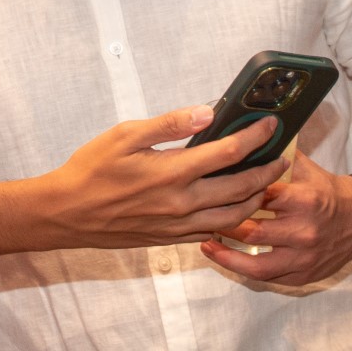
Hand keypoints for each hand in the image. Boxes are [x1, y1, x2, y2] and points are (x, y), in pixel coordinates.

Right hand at [35, 109, 286, 251]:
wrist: (69, 213)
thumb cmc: (92, 169)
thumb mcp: (125, 134)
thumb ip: (169, 123)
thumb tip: (207, 112)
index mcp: (173, 172)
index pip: (228, 152)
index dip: (255, 137)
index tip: (271, 125)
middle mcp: (183, 202)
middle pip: (242, 187)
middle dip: (269, 170)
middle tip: (283, 156)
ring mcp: (180, 225)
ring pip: (235, 216)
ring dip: (258, 198)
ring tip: (268, 182)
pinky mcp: (173, 239)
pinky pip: (214, 231)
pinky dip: (234, 219)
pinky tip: (237, 206)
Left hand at [199, 152, 351, 285]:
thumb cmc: (326, 190)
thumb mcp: (305, 167)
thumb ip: (275, 155)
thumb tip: (242, 138)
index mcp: (303, 199)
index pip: (259, 197)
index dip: (231, 194)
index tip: (210, 190)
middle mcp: (304, 231)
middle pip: (252, 231)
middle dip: (224, 225)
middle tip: (200, 218)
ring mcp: (304, 257)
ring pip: (256, 264)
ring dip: (227, 256)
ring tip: (206, 244)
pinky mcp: (303, 275)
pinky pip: (268, 278)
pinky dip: (244, 270)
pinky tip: (227, 259)